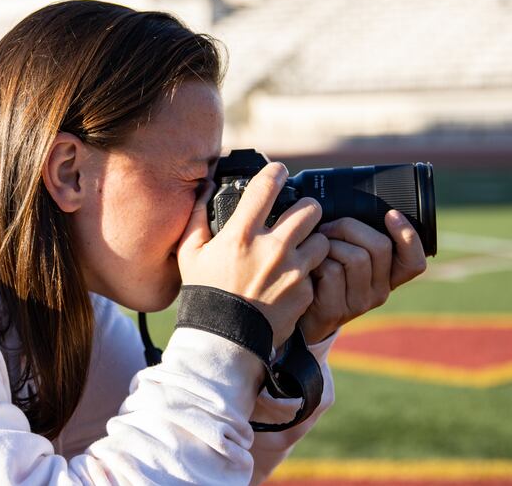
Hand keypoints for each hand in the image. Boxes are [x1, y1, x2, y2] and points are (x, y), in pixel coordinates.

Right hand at [177, 162, 329, 346]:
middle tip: (299, 215)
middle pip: (310, 208)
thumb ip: (196, 217)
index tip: (279, 172)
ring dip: (313, 242)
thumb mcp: (189, 254)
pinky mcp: (305, 292)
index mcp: (242, 234)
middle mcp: (272, 247)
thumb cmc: (205, 294)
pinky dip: (308, 274)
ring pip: (322, 240)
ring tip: (300, 249)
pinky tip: (293, 280)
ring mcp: (292, 271)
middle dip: (306, 208)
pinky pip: (317, 273)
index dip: (276, 172)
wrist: (224, 340)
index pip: (267, 186)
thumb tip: (204, 189)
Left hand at [299, 210, 427, 343]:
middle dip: (348, 227)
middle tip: (325, 229)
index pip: (414, 262)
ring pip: (355, 257)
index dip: (408, 236)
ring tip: (315, 250)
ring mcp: (360, 303)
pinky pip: (331, 270)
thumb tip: (351, 205)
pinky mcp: (337, 309)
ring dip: (329, 244)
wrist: (297, 314)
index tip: (391, 214)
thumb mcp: (343, 257)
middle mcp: (380, 291)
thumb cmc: (319, 275)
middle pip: (379, 247)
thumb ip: (355, 239)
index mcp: (387, 277)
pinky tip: (307, 266)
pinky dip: (315, 260)